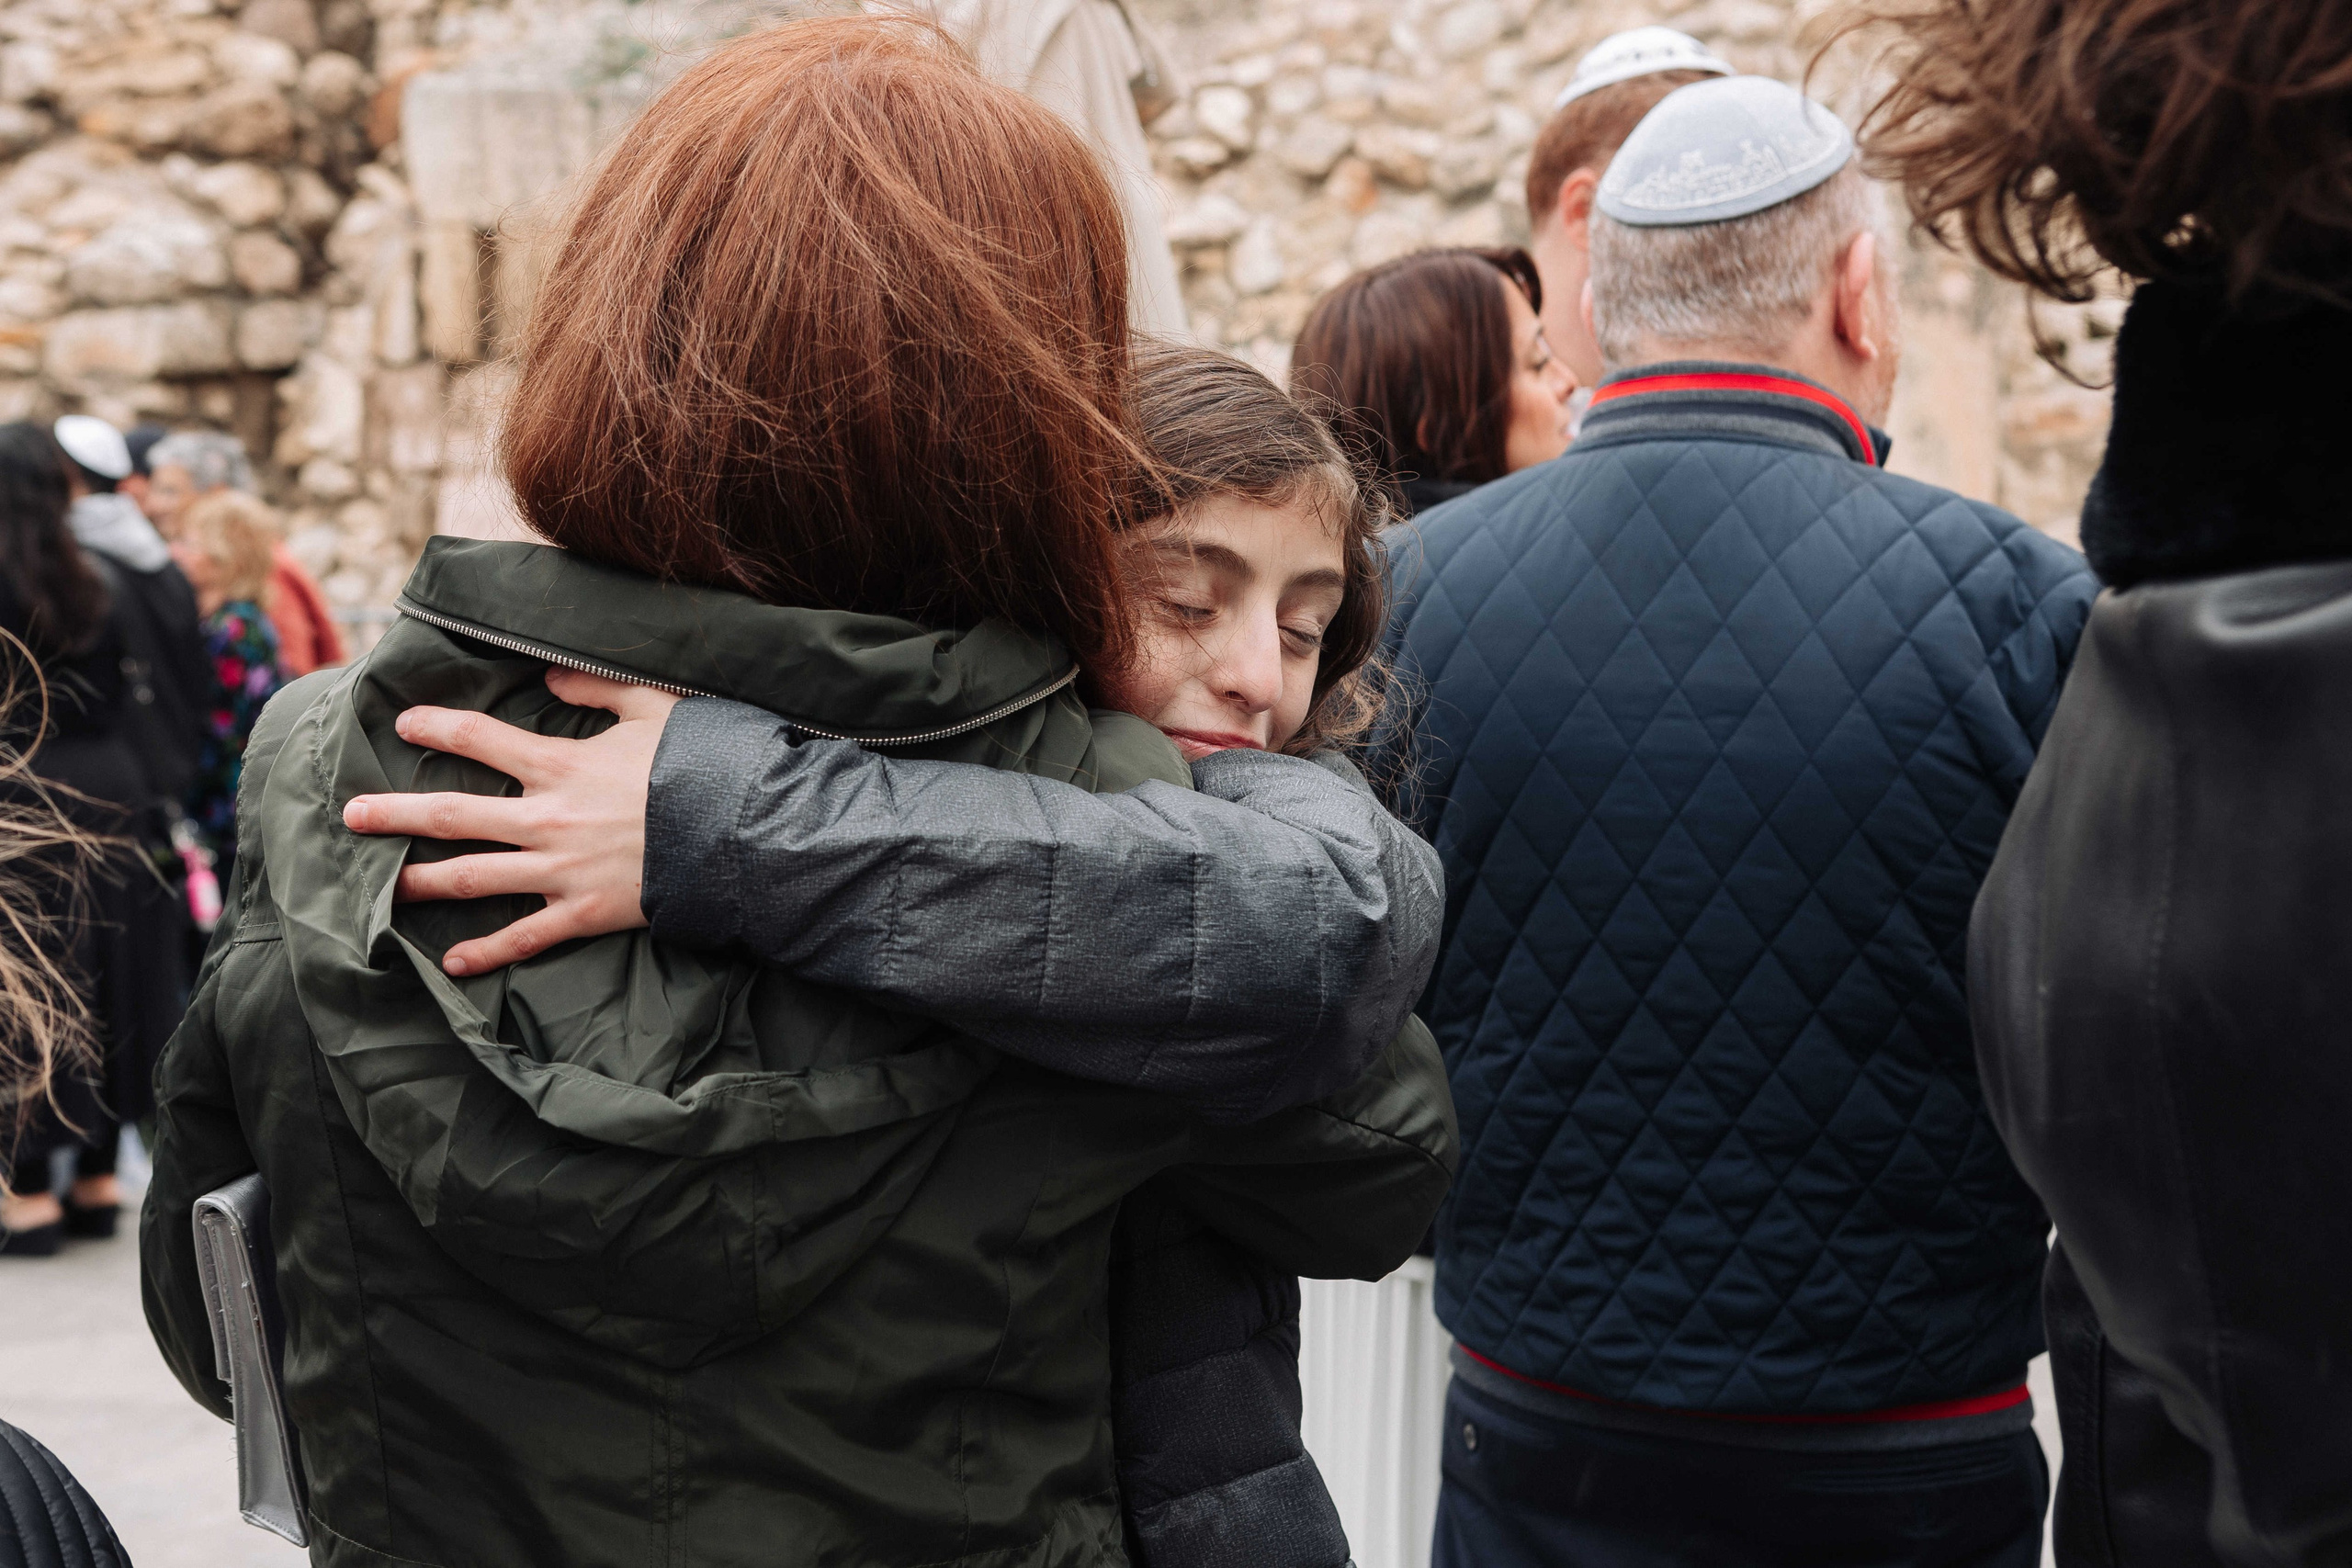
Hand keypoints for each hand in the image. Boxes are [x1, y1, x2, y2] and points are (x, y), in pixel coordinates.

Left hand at [340, 668, 680, 975]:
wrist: (739, 836)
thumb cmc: (700, 767)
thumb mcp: (655, 707)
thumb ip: (598, 688)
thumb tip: (551, 678)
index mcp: (560, 764)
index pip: (480, 738)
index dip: (437, 726)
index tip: (404, 723)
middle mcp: (546, 818)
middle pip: (453, 814)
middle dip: (396, 813)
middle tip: (351, 816)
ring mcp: (559, 871)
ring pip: (470, 877)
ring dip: (418, 882)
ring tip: (379, 886)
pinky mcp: (582, 913)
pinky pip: (523, 936)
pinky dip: (486, 952)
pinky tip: (450, 964)